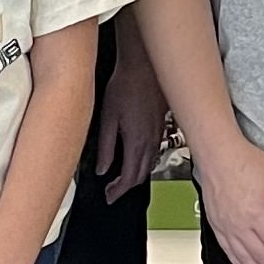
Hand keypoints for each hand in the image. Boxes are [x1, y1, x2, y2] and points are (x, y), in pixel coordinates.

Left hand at [92, 29, 170, 205]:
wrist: (145, 66)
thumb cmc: (126, 85)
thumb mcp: (108, 117)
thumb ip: (105, 146)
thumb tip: (102, 168)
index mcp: (136, 142)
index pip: (129, 177)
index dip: (118, 191)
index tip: (109, 197)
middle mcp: (151, 142)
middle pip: (141, 175)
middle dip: (127, 187)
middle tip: (114, 191)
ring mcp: (158, 134)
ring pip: (150, 164)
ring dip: (137, 175)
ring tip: (123, 179)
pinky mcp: (161, 125)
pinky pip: (155, 151)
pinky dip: (145, 161)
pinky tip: (138, 156)